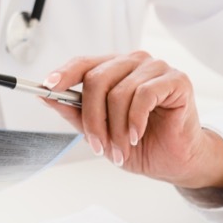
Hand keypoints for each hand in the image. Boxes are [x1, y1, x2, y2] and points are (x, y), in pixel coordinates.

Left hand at [41, 52, 222, 189]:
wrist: (176, 160)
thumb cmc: (141, 142)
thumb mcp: (100, 131)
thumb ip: (75, 112)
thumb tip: (46, 96)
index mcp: (114, 69)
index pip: (83, 63)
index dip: (64, 73)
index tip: (47, 87)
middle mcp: (133, 62)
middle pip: (97, 79)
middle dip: (93, 118)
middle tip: (97, 145)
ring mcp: (155, 68)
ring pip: (119, 92)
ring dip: (116, 128)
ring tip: (121, 149)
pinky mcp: (176, 80)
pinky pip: (144, 95)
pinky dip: (135, 120)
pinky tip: (137, 135)